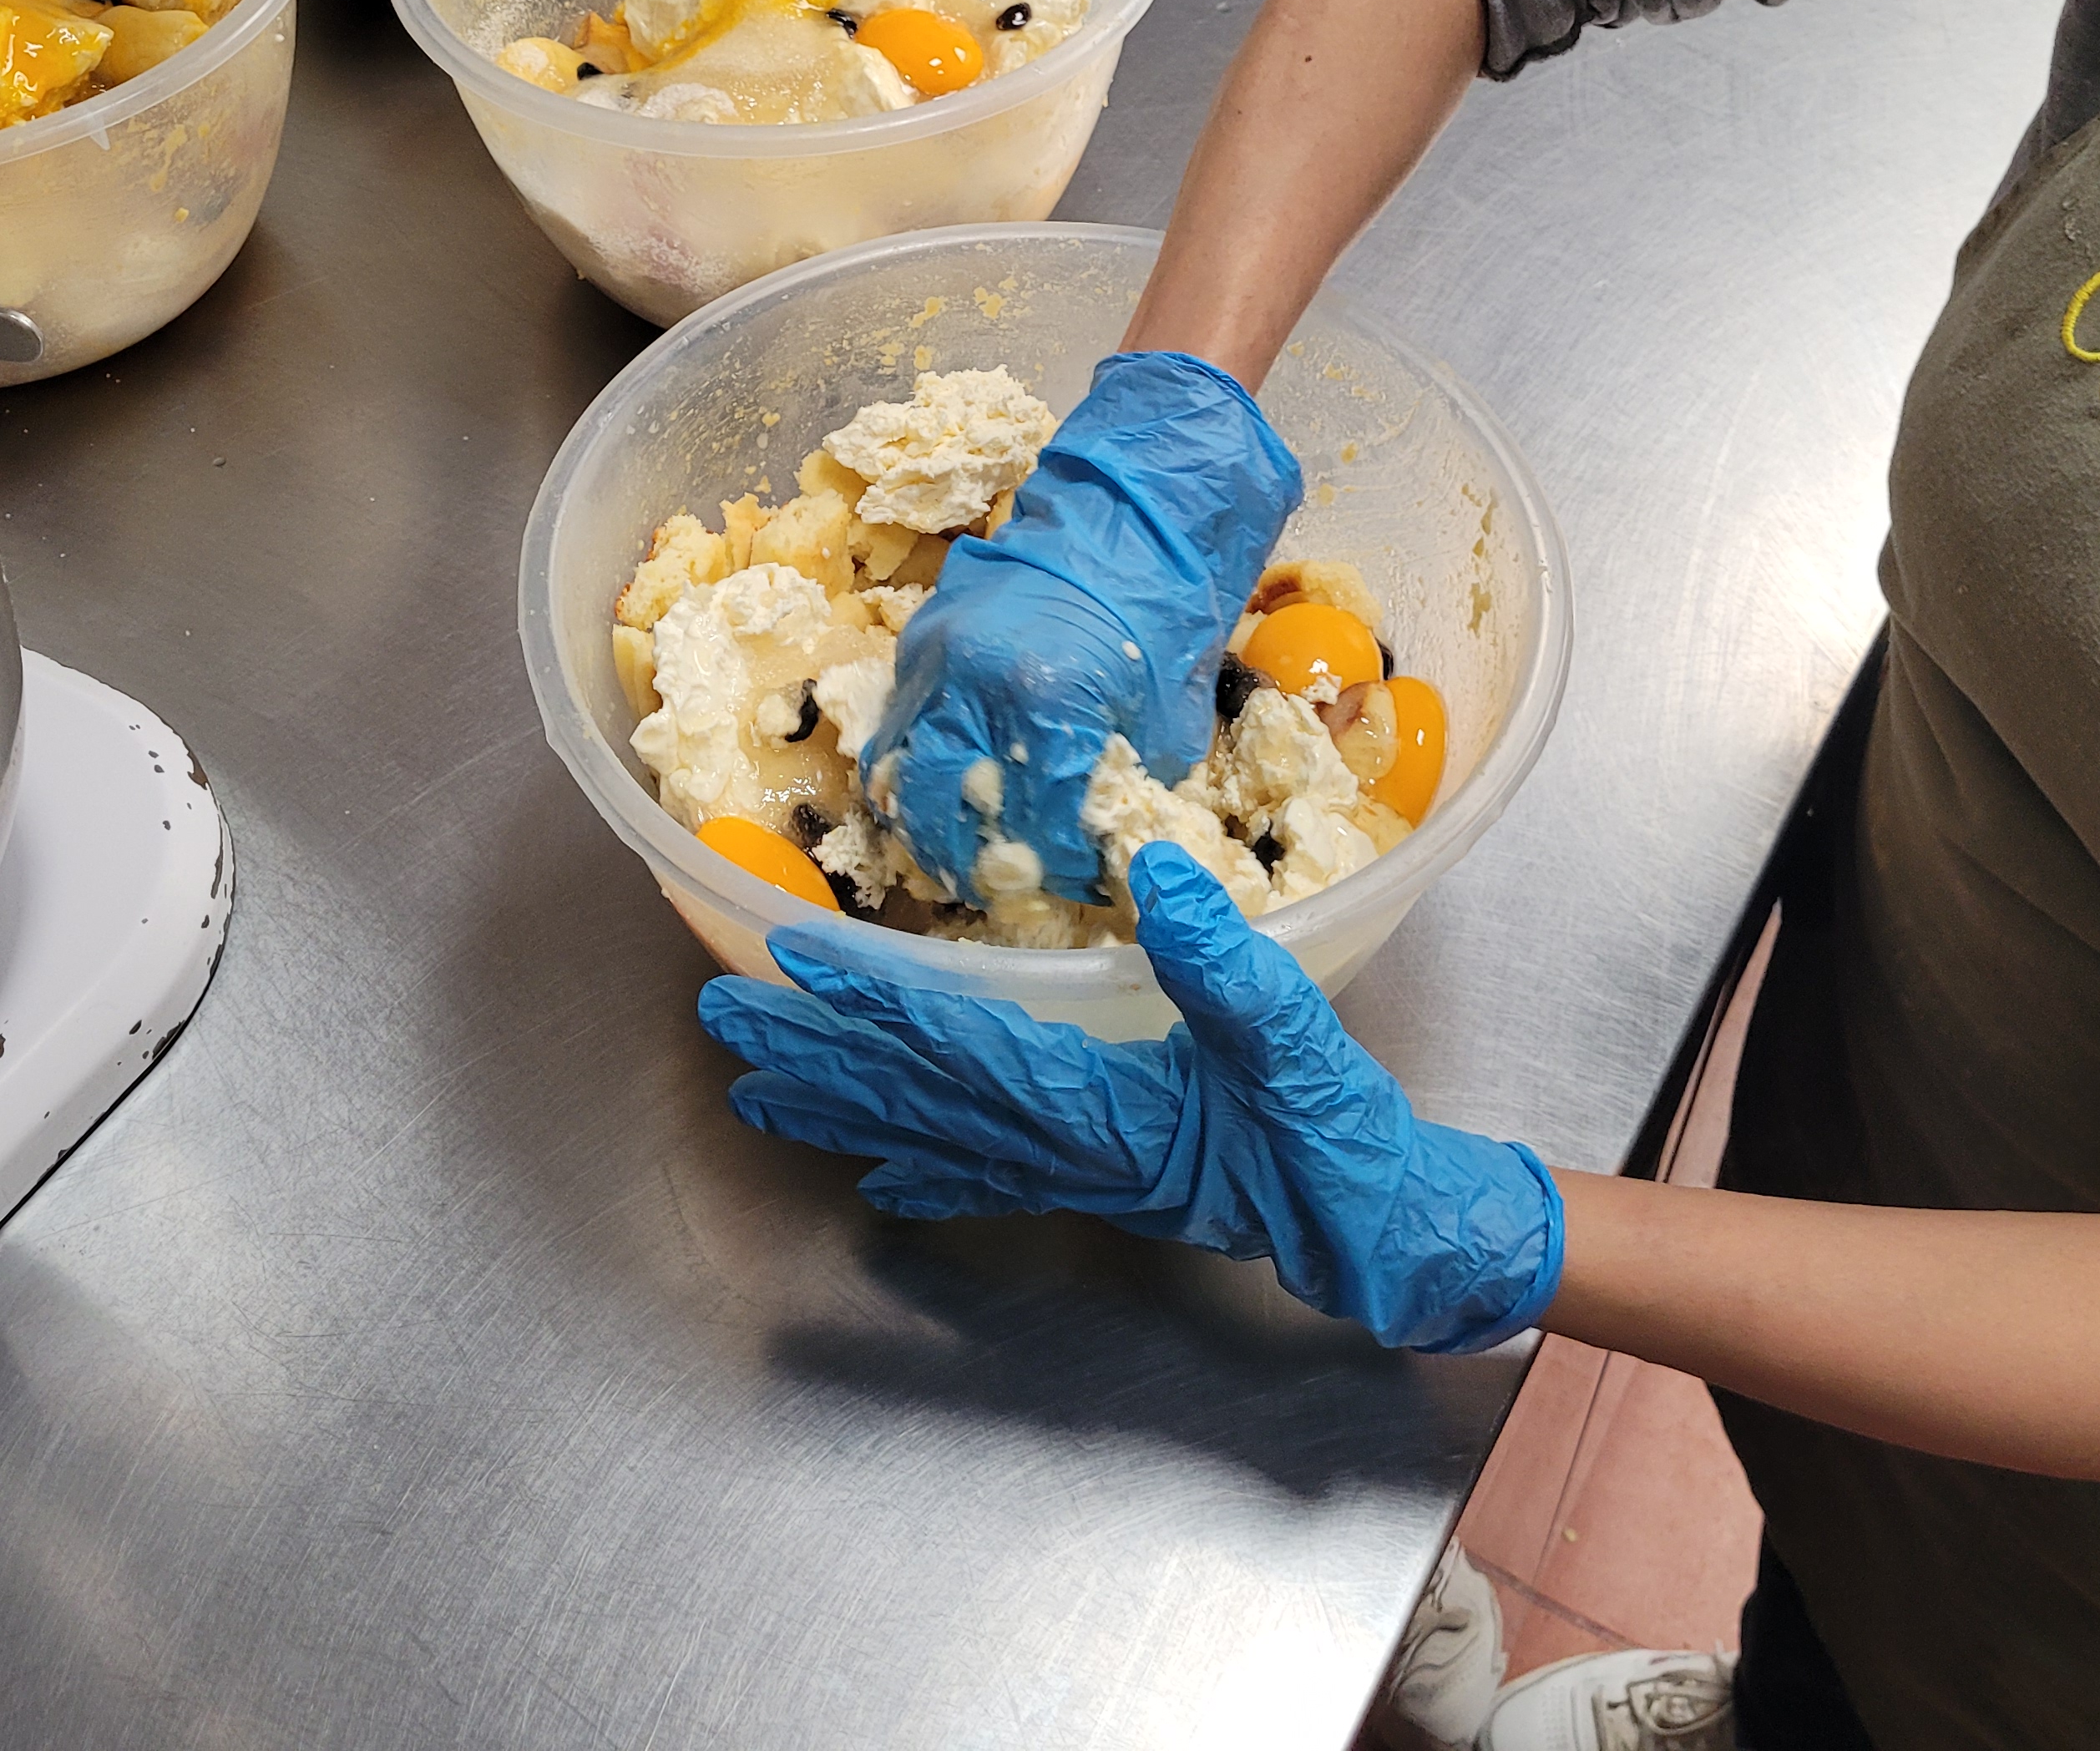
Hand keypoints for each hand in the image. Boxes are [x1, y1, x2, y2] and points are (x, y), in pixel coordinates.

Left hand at [697, 843, 1562, 1352]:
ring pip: (929, 1135)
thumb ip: (1227, 960)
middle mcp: (1064, 1147)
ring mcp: (1074, 1174)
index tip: (792, 958)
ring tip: (751, 1092)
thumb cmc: (1342, 1140)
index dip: (869, 998)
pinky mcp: (1100, 1183)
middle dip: (813, 1053)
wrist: (1379, 1229)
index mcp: (1097, 1105)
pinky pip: (985, 1177)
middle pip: (913, 1094)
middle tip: (720, 1018)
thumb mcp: (1294, 1037)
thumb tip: (1156, 870)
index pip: (957, 1040)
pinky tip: (874, 1181)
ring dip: (837, 1108)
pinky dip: (921, 1171)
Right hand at [865, 350, 1300, 904]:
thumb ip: (1119, 791)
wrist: (1129, 516)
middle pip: (941, 812)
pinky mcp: (918, 642)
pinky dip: (907, 774)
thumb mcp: (1164, 721)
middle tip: (996, 886)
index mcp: (1049, 704)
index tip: (1073, 885)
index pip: (1034, 827)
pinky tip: (937, 799)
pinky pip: (894, 729)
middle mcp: (975, 684)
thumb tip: (1095, 851)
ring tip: (955, 857)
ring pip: (897, 775)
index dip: (1056, 870)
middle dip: (968, 863)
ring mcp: (935, 660)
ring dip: (922, 827)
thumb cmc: (1162, 618)